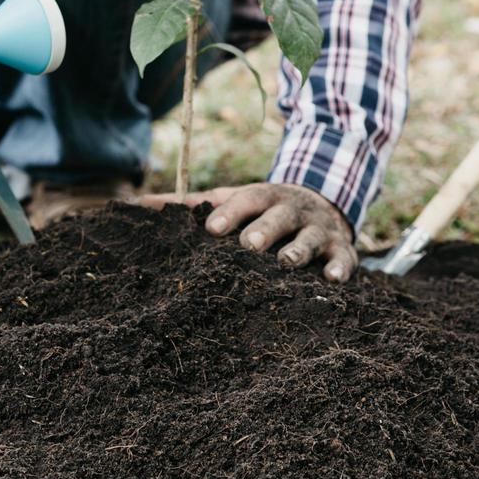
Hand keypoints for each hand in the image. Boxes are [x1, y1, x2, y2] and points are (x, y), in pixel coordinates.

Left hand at [139, 183, 357, 282]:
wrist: (320, 202)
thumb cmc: (260, 208)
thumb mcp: (228, 199)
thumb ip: (187, 204)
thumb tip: (134, 204)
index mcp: (260, 197)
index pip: (243, 201)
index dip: (228, 214)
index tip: (211, 230)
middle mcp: (290, 210)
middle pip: (277, 217)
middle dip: (264, 230)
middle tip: (248, 246)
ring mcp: (317, 229)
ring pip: (309, 238)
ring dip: (299, 250)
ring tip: (286, 263)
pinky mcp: (340, 248)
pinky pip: (344, 259)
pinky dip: (340, 268)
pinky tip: (332, 281)